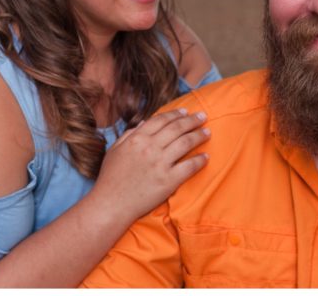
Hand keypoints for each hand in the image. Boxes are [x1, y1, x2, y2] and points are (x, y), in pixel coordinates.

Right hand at [94, 108, 209, 222]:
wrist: (110, 205)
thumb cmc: (110, 178)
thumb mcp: (114, 150)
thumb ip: (129, 134)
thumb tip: (145, 122)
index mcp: (137, 138)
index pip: (161, 120)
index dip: (175, 114)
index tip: (185, 111)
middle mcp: (150, 147)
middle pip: (177, 128)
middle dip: (192, 120)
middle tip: (203, 116)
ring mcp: (160, 164)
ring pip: (185, 143)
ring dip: (198, 135)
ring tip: (207, 132)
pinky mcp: (168, 181)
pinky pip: (188, 167)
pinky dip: (199, 160)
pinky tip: (206, 157)